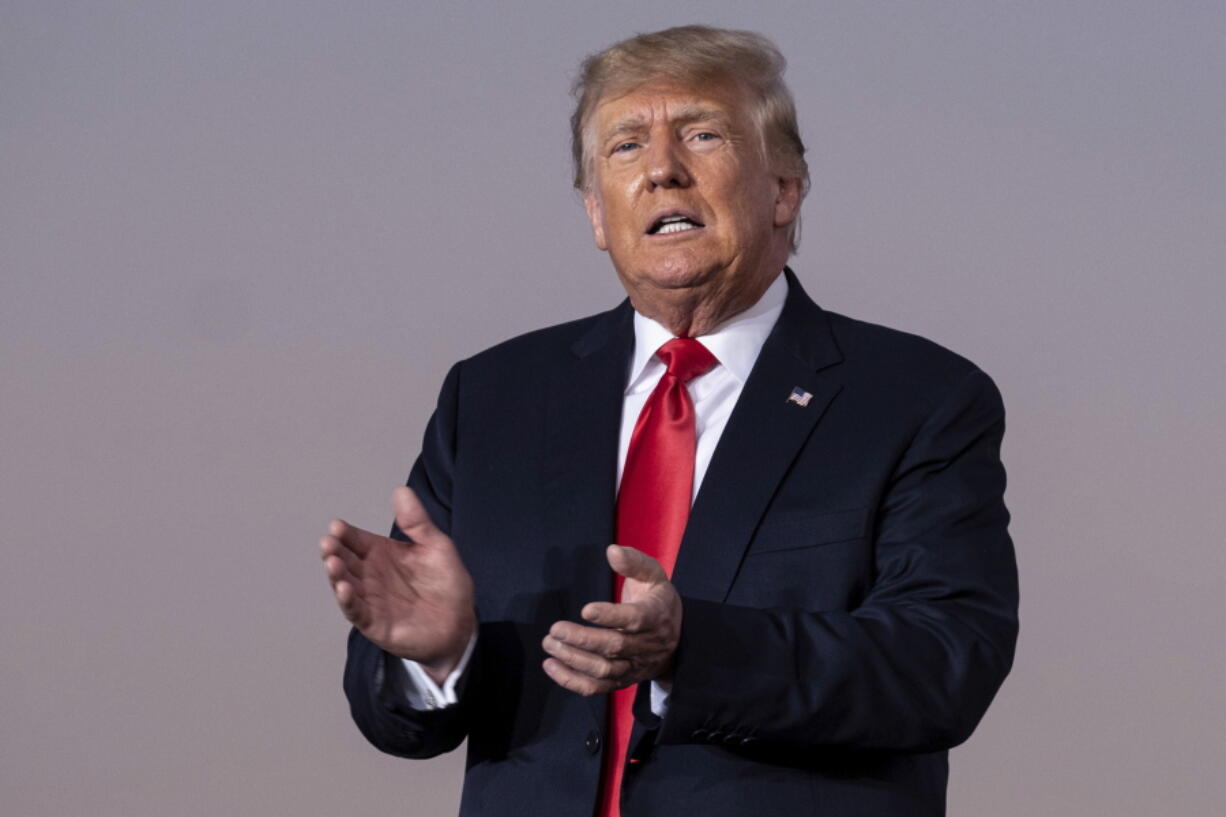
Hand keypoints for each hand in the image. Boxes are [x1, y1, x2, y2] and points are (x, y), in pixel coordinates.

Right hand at [321, 486, 475, 683]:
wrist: (460, 623)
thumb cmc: (446, 584)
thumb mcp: (436, 546)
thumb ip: (417, 522)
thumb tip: (401, 490)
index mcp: (382, 554)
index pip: (357, 540)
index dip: (346, 533)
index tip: (337, 526)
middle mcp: (370, 575)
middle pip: (345, 561)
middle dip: (334, 551)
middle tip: (329, 542)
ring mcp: (370, 599)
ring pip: (345, 584)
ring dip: (336, 574)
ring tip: (333, 562)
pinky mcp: (374, 623)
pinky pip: (356, 611)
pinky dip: (348, 601)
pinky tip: (344, 588)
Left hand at [541, 545, 680, 695]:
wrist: (678, 641)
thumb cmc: (657, 602)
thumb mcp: (654, 576)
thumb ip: (634, 562)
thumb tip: (612, 550)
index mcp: (656, 617)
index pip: (635, 620)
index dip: (610, 616)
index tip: (585, 609)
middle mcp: (647, 646)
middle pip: (614, 647)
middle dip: (582, 640)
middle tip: (555, 629)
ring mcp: (635, 667)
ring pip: (603, 670)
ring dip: (574, 660)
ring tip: (550, 644)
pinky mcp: (623, 681)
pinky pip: (597, 688)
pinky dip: (572, 681)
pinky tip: (551, 666)